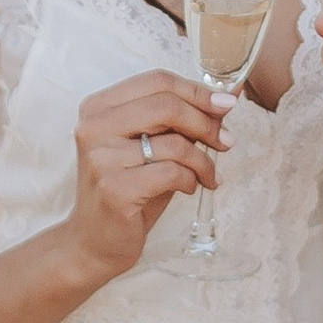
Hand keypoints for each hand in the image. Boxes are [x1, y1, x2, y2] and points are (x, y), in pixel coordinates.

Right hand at [64, 69, 226, 281]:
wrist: (95, 241)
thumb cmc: (129, 189)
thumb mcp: (152, 146)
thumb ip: (180, 120)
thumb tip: (229, 95)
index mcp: (99, 108)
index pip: (156, 81)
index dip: (197, 90)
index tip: (226, 104)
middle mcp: (94, 127)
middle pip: (166, 105)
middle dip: (206, 123)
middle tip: (226, 141)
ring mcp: (101, 158)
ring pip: (175, 144)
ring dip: (203, 161)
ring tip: (209, 175)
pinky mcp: (114, 188)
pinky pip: (172, 173)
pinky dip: (191, 180)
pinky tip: (190, 188)